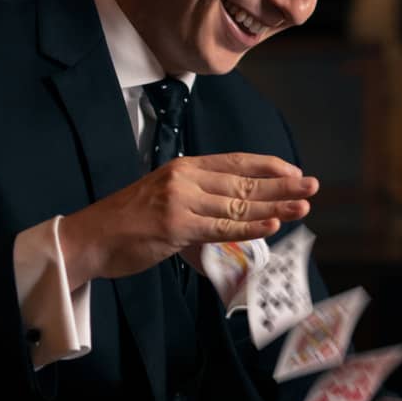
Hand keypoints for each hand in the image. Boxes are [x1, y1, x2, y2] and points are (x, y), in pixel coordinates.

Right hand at [58, 152, 316, 283]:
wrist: (89, 238)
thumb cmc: (125, 223)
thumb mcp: (163, 200)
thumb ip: (196, 204)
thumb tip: (229, 217)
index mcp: (183, 168)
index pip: (234, 162)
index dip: (266, 166)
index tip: (292, 170)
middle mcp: (184, 179)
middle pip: (243, 183)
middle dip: (281, 185)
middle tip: (312, 185)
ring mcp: (180, 202)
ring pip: (238, 205)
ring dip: (275, 206)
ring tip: (304, 205)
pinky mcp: (176, 226)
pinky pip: (222, 228)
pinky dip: (250, 228)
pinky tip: (274, 224)